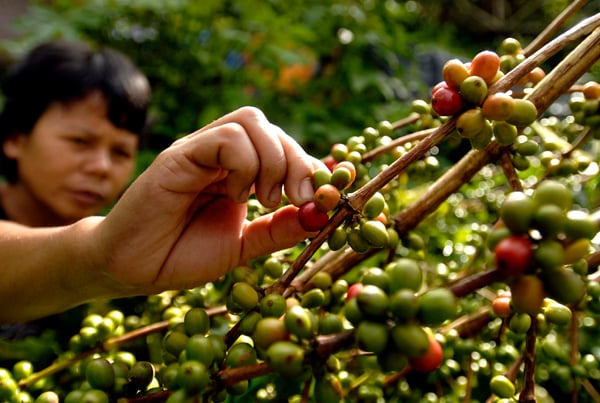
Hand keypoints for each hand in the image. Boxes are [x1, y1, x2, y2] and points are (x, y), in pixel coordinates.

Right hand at [95, 107, 323, 293]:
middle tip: (300, 198)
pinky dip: (244, 163)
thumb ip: (278, 229)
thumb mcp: (243, 246)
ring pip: (251, 121)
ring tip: (261, 198)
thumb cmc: (181, 255)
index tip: (328, 194)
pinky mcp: (178, 155)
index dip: (311, 163)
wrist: (132, 269)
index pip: (282, 145)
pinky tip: (233, 194)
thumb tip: (321, 215)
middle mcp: (219, 154)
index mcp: (237, 170)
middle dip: (297, 161)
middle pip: (271, 127)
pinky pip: (225, 138)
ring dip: (271, 161)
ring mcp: (198, 150)